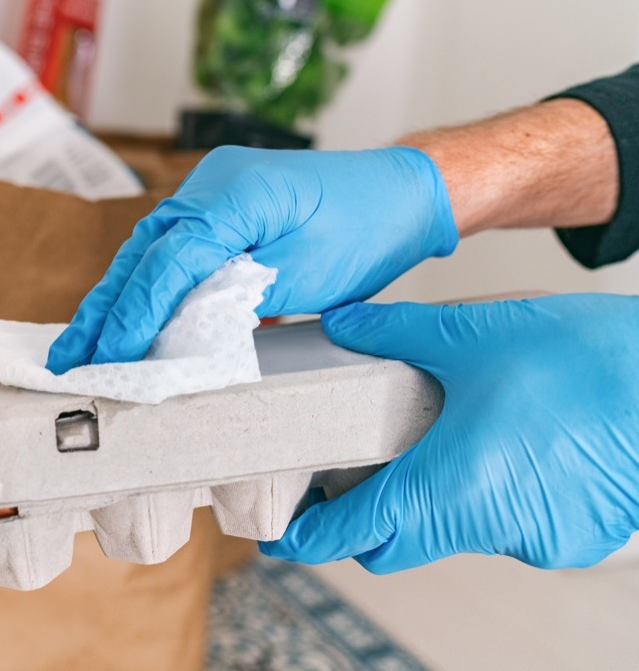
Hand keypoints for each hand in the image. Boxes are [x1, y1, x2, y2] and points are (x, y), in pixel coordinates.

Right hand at [45, 146, 456, 372]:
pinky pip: (171, 251)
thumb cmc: (366, 230)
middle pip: (142, 254)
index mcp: (232, 193)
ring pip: (148, 253)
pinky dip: (146, 287)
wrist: (403, 194)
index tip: (108, 356)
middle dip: (104, 310)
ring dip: (116, 300)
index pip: (168, 262)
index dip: (134, 313)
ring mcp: (212, 192)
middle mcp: (210, 185)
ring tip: (82, 345)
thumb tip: (178, 326)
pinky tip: (122, 318)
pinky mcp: (219, 209)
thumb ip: (235, 296)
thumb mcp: (304, 274)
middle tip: (68, 358)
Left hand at [261, 295, 638, 571]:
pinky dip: (489, 497)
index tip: (278, 535)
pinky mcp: (572, 537)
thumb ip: (393, 332)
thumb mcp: (471, 333)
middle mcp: (488, 528)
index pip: (353, 535)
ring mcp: (535, 540)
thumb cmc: (589, 363)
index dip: (307, 537)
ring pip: (454, 533)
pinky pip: (508, 526)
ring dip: (433, 499)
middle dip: (365, 519)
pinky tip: (499, 450)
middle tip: (347, 475)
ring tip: (434, 442)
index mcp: (447, 488)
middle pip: (397, 544)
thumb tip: (344, 323)